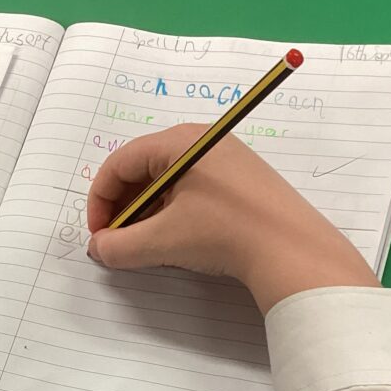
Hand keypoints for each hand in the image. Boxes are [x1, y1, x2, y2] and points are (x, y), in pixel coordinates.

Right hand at [86, 124, 380, 311]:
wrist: (291, 250)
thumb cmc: (225, 235)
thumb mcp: (162, 242)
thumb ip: (119, 246)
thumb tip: (99, 248)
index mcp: (179, 142)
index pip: (120, 163)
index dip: (100, 201)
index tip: (99, 235)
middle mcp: (201, 140)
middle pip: (143, 169)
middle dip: (123, 208)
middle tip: (118, 242)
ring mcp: (225, 158)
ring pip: (167, 181)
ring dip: (147, 213)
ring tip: (145, 246)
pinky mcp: (240, 179)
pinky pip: (192, 189)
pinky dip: (173, 212)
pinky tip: (176, 240)